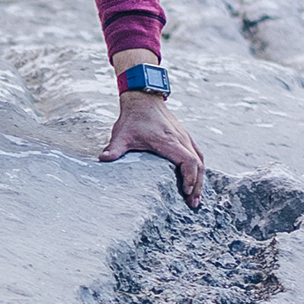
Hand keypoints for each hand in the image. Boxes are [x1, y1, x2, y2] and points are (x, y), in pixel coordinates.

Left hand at [101, 91, 205, 205]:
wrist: (143, 99)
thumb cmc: (132, 118)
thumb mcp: (121, 134)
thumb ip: (114, 149)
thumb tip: (102, 159)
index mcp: (169, 141)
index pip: (188, 161)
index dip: (190, 177)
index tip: (186, 191)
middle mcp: (181, 139)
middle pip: (199, 164)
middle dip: (197, 185)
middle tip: (193, 203)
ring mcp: (185, 137)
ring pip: (200, 160)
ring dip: (200, 179)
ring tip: (195, 197)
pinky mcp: (184, 137)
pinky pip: (197, 155)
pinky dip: (198, 169)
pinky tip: (194, 181)